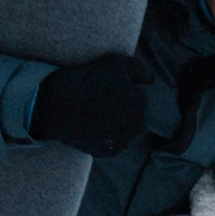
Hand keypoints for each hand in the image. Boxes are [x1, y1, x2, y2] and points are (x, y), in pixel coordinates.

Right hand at [31, 53, 149, 154]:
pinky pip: (108, 144)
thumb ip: (139, 69)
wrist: (62, 105)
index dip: (116, 92)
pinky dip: (100, 138)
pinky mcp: (108, 153)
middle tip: (96, 103)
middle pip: (129, 117)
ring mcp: (124, 141)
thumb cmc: (89, 79)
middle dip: (118, 112)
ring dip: (111, 125)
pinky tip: (87, 127)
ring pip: (120, 131)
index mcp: (141, 102)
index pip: (133, 97)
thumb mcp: (116, 62)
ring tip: (91, 115)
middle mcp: (138, 125)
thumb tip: (151, 80)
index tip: (100, 89)